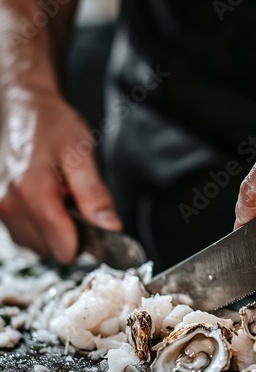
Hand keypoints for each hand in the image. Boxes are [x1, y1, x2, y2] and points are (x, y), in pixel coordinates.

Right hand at [0, 87, 121, 261]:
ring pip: (38, 245)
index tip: (94, 225)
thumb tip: (112, 229)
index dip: (87, 243)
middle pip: (52, 250)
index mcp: (33, 194)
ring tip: (59, 197)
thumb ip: (96, 197)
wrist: (21, 105)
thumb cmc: (53, 125)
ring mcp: (0, 209)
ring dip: (55, 230)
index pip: (65, 249)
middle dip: (70, 234)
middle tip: (74, 201)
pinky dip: (40, 225)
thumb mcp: (83, 156)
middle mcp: (10, 206)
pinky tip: (45, 200)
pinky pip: (25, 234)